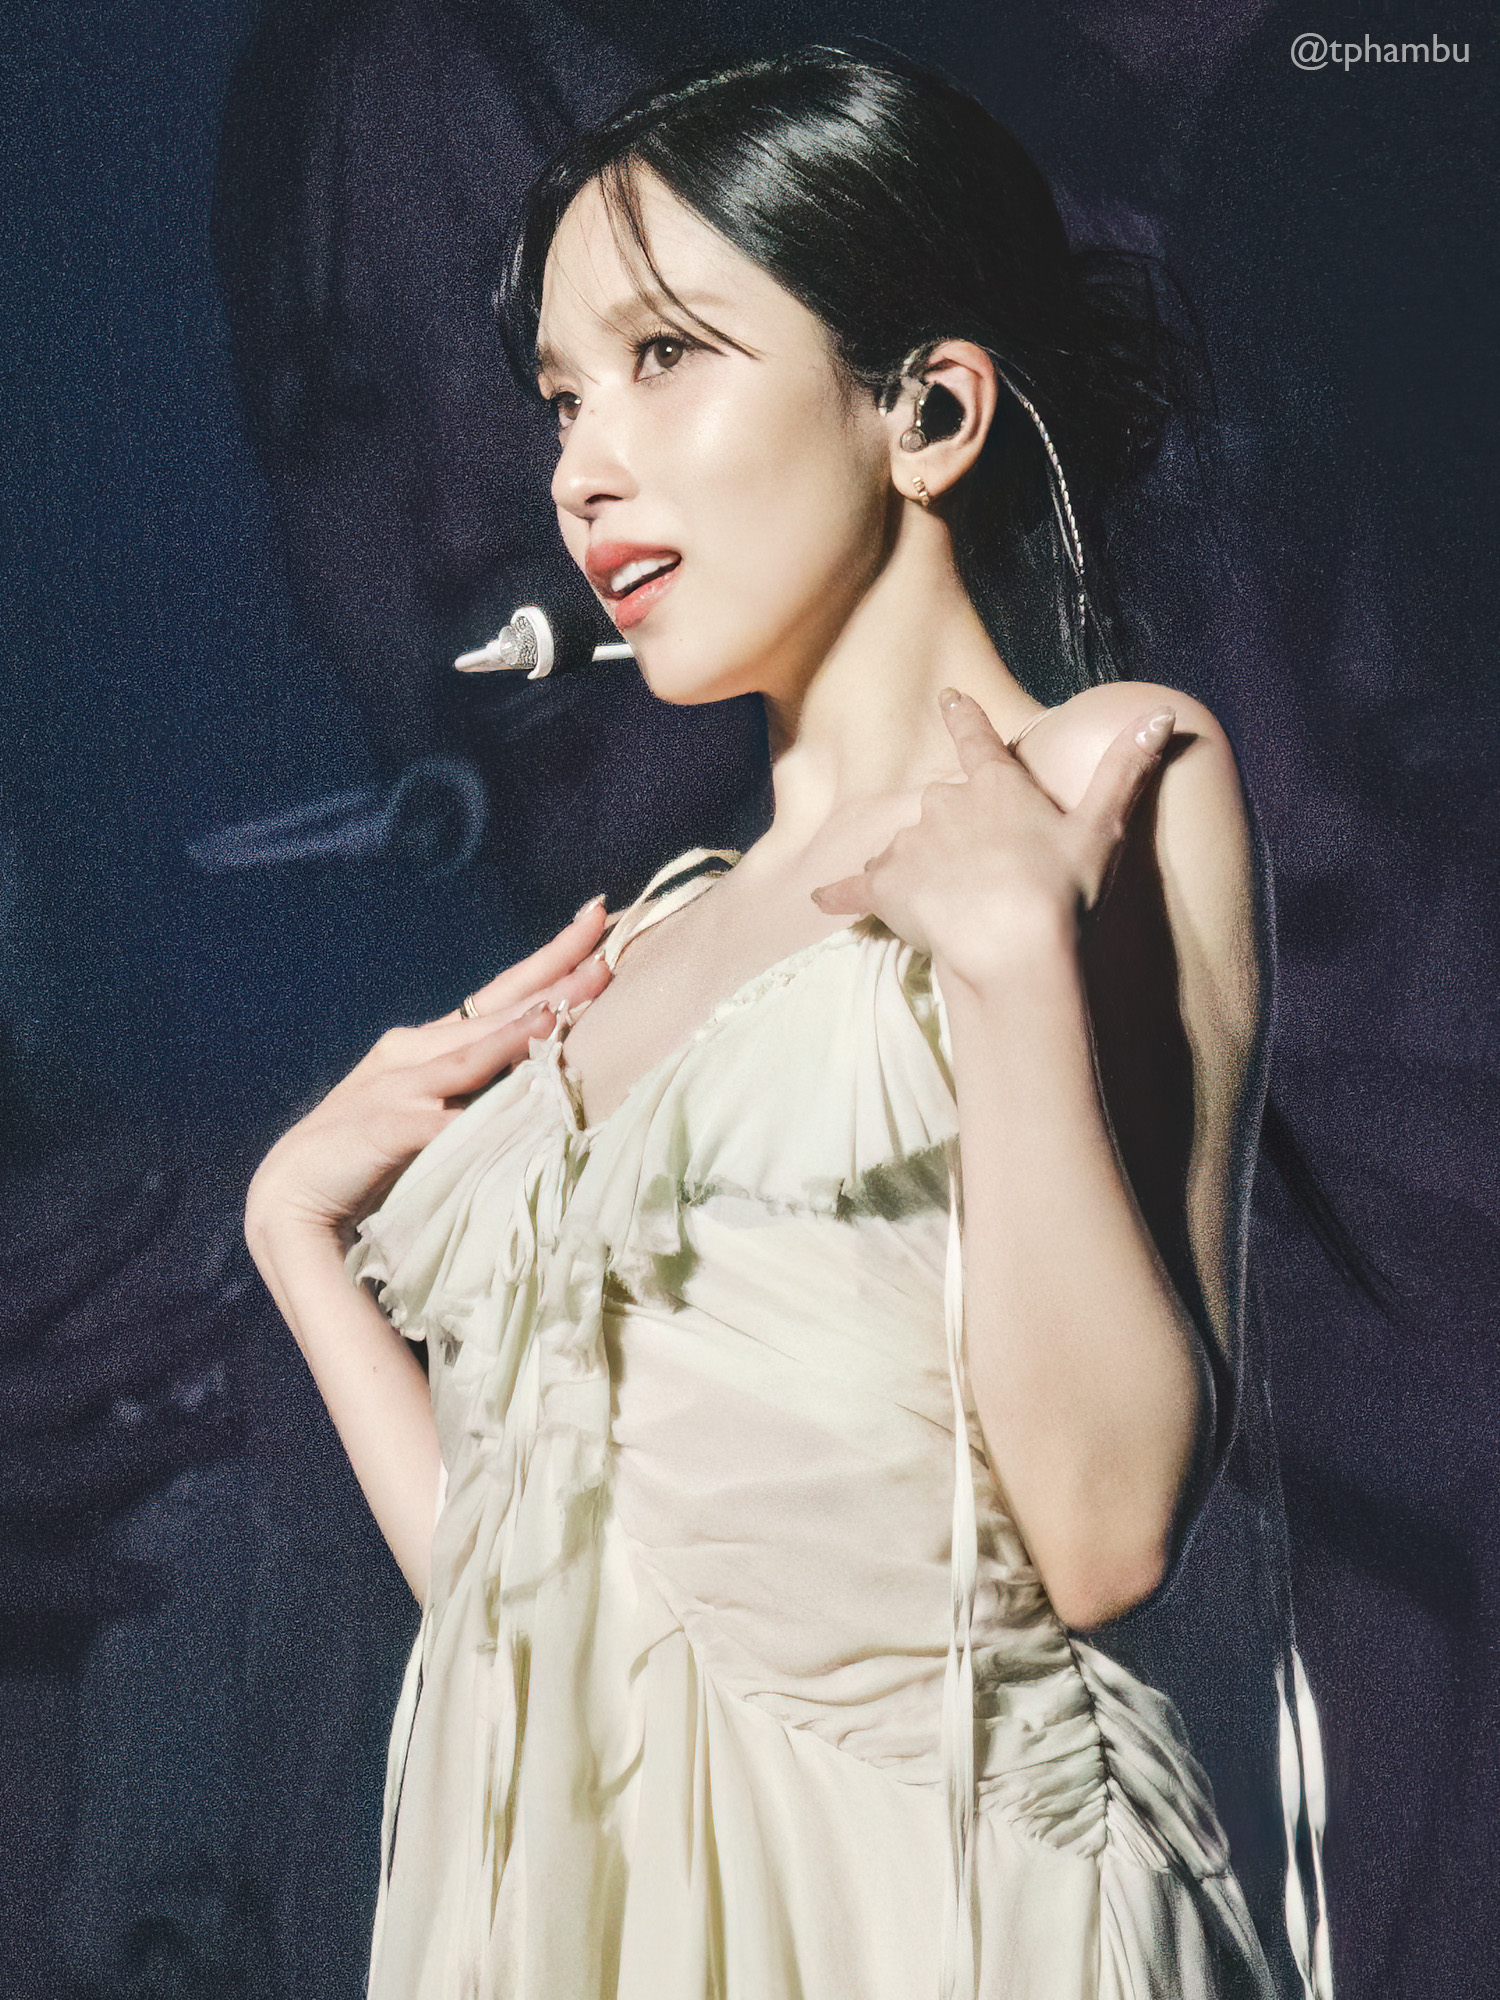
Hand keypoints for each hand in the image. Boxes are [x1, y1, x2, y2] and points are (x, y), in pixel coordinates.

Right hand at [245, 898, 613, 1245]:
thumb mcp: (431, 1108)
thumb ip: (476, 1089)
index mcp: (427, 1043)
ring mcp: (399, 1086)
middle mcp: (413, 1051)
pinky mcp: (389, 1127)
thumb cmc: (368, 1152)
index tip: (596, 918)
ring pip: (474, 1050)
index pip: (501, 991)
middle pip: (497, 1007)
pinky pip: (445, 1116)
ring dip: (524, 1025)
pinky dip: (482, 1103)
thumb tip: (544, 1072)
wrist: (290, 1192)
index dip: (550, 957)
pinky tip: (518, 1095)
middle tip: (606, 939)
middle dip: (556, 973)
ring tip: (574, 998)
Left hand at [810, 689, 1176, 987]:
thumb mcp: (1102, 827)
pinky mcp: (886, 886)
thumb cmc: (1063, 888)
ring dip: (917, 865)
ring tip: (944, 902)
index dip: (963, 718)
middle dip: (954, 829)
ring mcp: (912, 844)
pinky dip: (840, 894)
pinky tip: (818, 899)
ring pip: (907, 846)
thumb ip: (1126, 768)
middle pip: (942, 804)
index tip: (947, 698)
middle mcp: (946, 804)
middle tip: (981, 870)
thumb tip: (1165, 713)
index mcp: (997, 785)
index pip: (977, 739)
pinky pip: (857, 888)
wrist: (1013, 942)